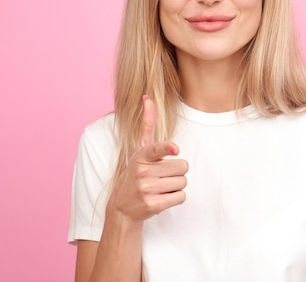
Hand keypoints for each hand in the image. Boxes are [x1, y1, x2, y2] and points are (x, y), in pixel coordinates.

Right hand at [107, 96, 188, 223]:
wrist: (122, 207)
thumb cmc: (136, 173)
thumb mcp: (139, 149)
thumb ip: (147, 124)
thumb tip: (147, 97)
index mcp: (142, 156)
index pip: (156, 149)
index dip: (167, 148)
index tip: (175, 149)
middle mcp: (143, 172)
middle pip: (183, 167)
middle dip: (177, 171)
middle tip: (163, 176)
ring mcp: (147, 190)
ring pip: (183, 182)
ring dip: (176, 185)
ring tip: (161, 187)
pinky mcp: (153, 205)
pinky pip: (181, 197)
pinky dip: (176, 198)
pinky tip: (162, 197)